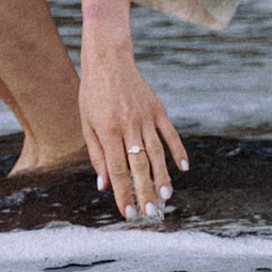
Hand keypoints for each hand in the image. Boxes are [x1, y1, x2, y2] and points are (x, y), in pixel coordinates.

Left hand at [78, 37, 187, 220]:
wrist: (108, 59)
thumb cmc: (92, 94)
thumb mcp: (87, 124)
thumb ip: (96, 155)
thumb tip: (104, 184)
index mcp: (108, 131)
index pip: (117, 169)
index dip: (122, 193)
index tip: (127, 212)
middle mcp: (128, 125)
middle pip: (138, 165)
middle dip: (144, 191)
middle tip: (149, 212)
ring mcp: (145, 117)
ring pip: (157, 152)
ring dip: (162, 175)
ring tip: (166, 196)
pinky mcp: (158, 109)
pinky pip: (170, 133)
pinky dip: (178, 150)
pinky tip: (184, 168)